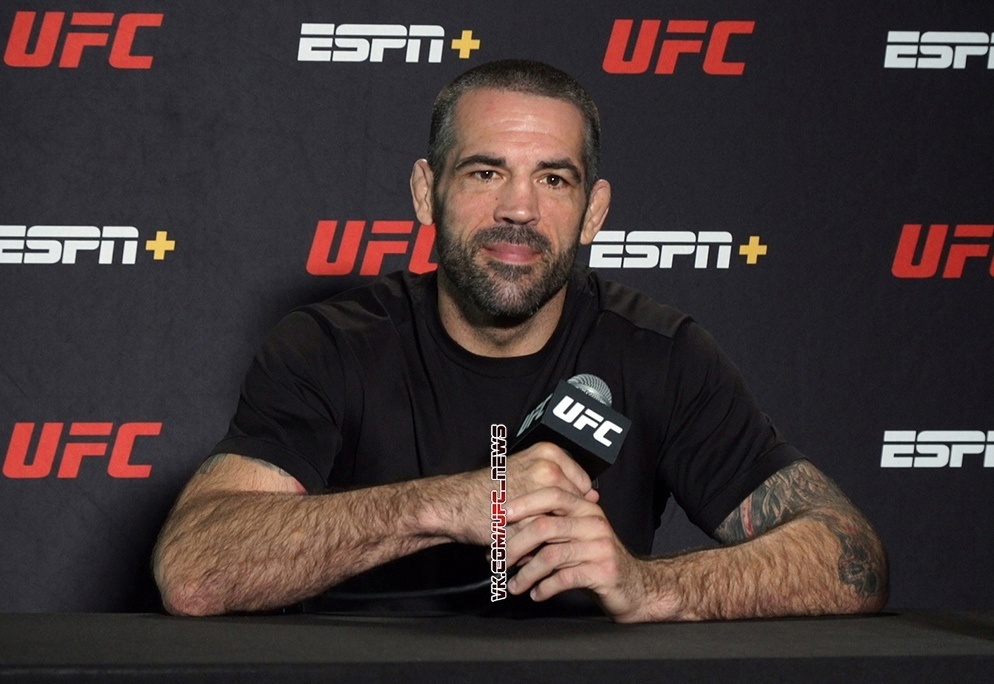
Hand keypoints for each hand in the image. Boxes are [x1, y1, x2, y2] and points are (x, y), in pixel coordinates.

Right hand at [430, 441, 598, 545]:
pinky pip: (546, 541)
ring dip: (550, 536)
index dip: (571, 503)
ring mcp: (539, 495)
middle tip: (535, 524)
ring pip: (561, 524)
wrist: (456, 503)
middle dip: (560, 521)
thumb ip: (561, 479)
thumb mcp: (528, 469)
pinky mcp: (528, 521)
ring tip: (528, 535)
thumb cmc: (490, 488)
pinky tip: (520, 544)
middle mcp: (547, 470)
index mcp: (549, 453)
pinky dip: (537, 548)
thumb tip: (594, 496)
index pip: (584, 485)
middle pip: (574, 507)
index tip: (554, 509)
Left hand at [503, 486, 652, 621]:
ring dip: (526, 573)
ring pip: (551, 555)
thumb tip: (509, 534)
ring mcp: (599, 546)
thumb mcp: (575, 538)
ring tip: (514, 585)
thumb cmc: (597, 560)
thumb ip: (550, 530)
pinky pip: (564, 578)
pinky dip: (544, 587)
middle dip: (515, 544)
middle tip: (497, 560)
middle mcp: (594, 523)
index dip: (524, 503)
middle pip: (545, 526)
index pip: (553, 494)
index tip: (500, 516)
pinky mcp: (603, 571)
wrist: (635, 586)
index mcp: (586, 508)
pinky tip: (536, 593)